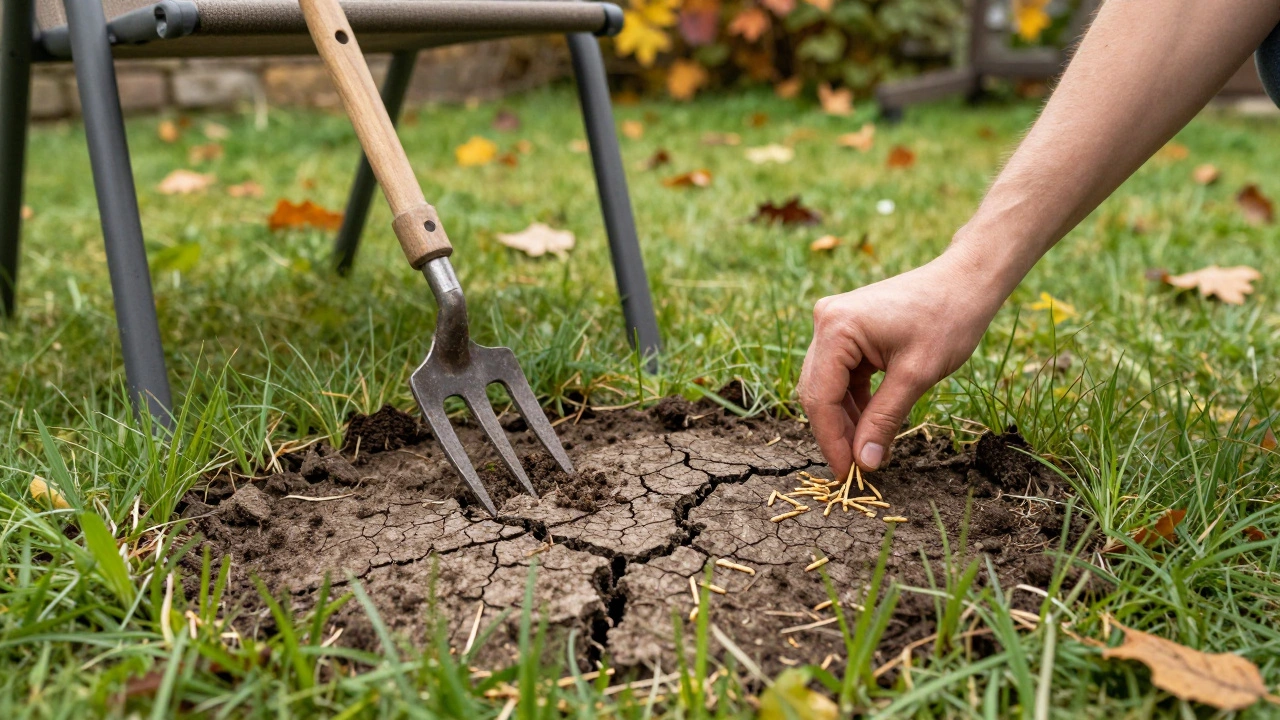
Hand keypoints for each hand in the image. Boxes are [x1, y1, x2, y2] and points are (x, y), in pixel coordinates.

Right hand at [797, 249, 1003, 479]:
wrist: (965, 280)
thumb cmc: (948, 319)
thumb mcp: (916, 376)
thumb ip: (884, 420)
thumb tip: (865, 463)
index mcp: (837, 328)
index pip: (820, 397)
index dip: (832, 440)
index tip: (849, 474)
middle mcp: (826, 321)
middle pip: (817, 391)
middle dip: (836, 432)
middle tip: (858, 469)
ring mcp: (834, 323)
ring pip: (827, 386)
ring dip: (845, 419)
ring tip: (869, 451)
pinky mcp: (846, 330)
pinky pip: (841, 374)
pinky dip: (854, 401)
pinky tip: (872, 424)